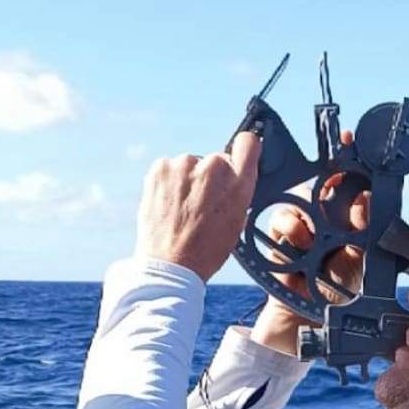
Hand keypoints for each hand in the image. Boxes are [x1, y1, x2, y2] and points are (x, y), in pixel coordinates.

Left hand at [136, 132, 260, 280]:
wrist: (171, 265)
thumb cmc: (206, 249)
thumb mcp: (237, 221)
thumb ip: (237, 192)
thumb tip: (232, 177)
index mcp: (239, 183)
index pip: (248, 143)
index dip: (243, 149)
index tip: (237, 156)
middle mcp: (215, 167)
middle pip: (216, 161)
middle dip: (209, 178)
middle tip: (200, 206)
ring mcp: (185, 164)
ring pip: (190, 166)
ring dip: (187, 181)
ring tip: (181, 211)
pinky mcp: (161, 167)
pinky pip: (169, 169)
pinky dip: (168, 183)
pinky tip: (169, 205)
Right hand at [251, 170, 370, 354]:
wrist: (304, 326)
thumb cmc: (337, 299)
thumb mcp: (358, 265)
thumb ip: (362, 233)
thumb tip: (367, 201)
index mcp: (350, 226)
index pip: (351, 188)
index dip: (351, 163)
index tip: (350, 141)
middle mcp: (325, 223)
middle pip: (320, 188)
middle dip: (322, 182)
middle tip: (328, 181)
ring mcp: (301, 231)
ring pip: (299, 203)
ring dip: (306, 220)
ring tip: (311, 243)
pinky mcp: (279, 243)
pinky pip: (280, 222)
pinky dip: (290, 232)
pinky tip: (297, 249)